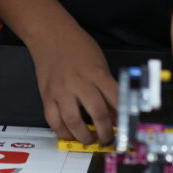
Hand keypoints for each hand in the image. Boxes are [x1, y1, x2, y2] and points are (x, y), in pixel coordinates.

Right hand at [28, 25, 117, 144]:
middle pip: (98, 114)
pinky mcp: (45, 94)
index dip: (125, 120)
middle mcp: (79, 83)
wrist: (48, 33)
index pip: (117, 101)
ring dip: (84, 136)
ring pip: (73, 121)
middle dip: (106, 133)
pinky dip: (62, 131)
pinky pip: (53, 119)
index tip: (127, 131)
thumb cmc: (78, 46)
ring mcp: (60, 90)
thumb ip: (107, 88)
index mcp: (97, 73)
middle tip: (108, 139)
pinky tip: (69, 134)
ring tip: (89, 139)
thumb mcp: (99, 63)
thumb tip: (115, 115)